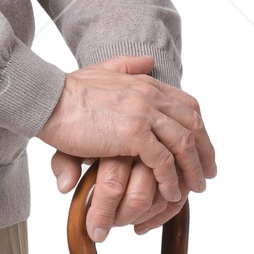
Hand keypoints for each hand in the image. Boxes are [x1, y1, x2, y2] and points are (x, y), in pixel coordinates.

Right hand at [38, 55, 215, 240]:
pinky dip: (170, 179)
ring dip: (192, 169)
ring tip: (194, 189)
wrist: (46, 100)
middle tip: (207, 173)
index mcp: (146, 82)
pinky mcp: (133, 134)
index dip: (198, 129)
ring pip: (183, 144)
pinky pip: (163, 161)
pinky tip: (170, 193)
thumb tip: (148, 60)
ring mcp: (144, 113)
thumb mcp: (103, 70)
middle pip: (193, 124)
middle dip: (204, 151)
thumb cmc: (66, 91)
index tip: (202, 148)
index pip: (187, 105)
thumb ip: (127, 65)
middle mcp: (150, 95)